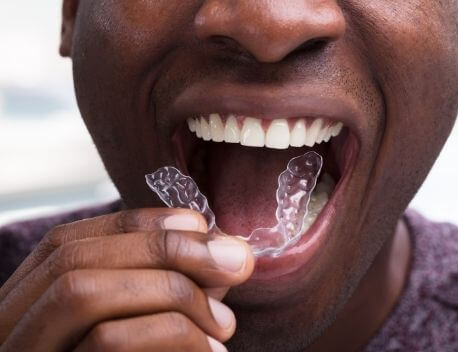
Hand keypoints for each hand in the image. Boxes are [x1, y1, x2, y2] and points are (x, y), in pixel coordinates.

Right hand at [0, 208, 253, 351]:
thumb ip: (166, 296)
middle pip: (76, 261)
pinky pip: (106, 345)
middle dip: (165, 249)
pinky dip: (168, 334)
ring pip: (81, 293)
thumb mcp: (140, 333)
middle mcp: (6, 333)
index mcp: (24, 312)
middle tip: (237, 261)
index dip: (135, 225)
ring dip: (168, 291)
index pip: (66, 244)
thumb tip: (221, 255)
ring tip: (226, 322)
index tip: (200, 224)